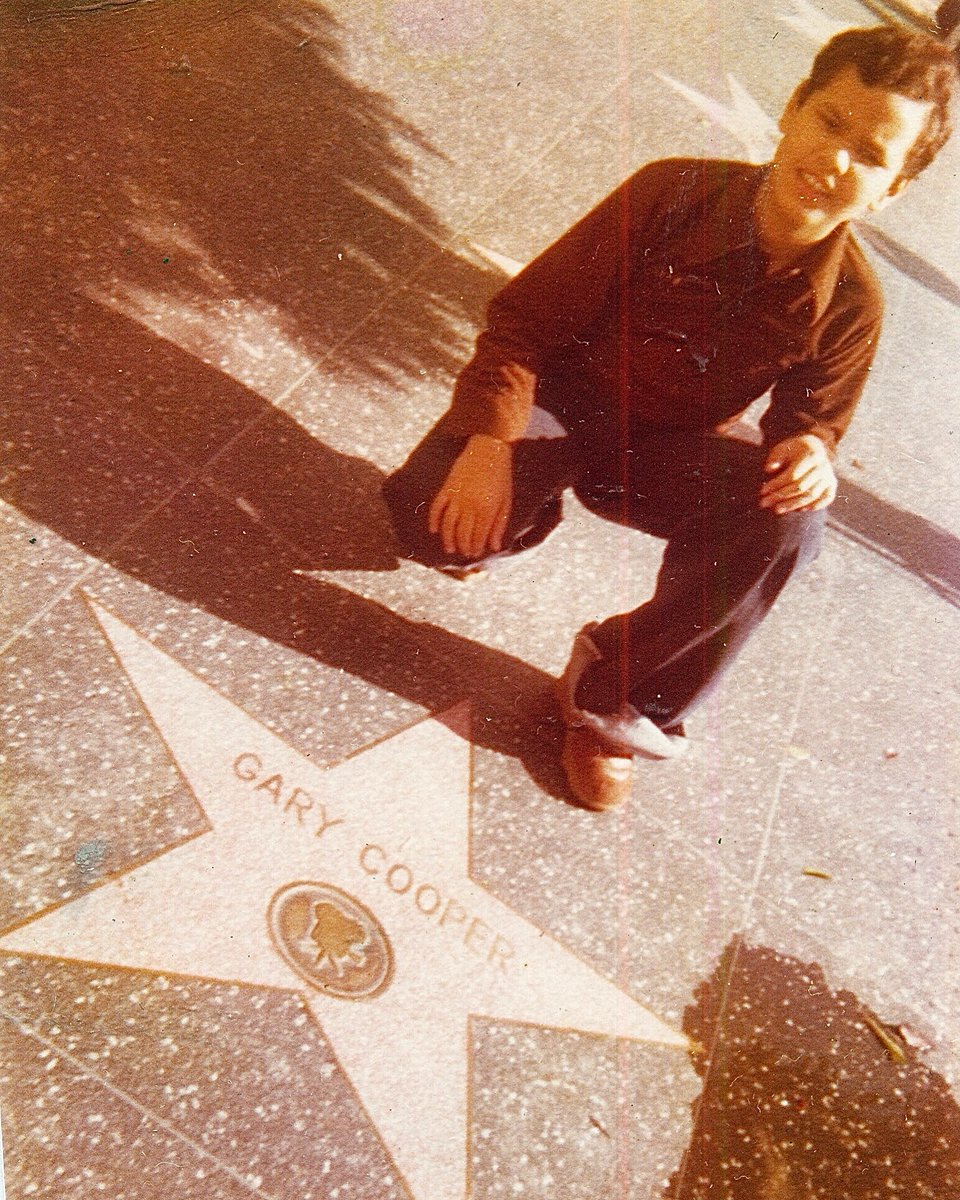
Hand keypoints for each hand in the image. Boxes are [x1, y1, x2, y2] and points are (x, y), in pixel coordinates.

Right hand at [428, 434, 512, 557]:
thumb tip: (494, 547)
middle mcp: (470, 504)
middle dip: (463, 546)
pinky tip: (433, 530)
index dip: (475, 547)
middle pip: (462, 532)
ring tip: (449, 548)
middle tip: (464, 553)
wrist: (489, 448)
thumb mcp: (505, 501)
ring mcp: (457, 495)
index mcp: (487, 508)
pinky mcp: (447, 487)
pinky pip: (436, 507)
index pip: (478, 535)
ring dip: (448, 539)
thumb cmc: (501, 476)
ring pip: (448, 524)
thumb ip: (499, 525)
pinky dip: (433, 520)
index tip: (475, 554)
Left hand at [759, 434, 836, 513]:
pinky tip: (800, 510)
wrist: (814, 448)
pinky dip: (815, 505)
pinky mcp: (832, 485)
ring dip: (793, 505)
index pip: (792, 475)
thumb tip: (769, 469)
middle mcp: (823, 466)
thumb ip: (775, 457)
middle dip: (781, 497)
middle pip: (801, 487)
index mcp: (811, 455)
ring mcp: (829, 476)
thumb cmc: (794, 450)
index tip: (762, 491)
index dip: (777, 484)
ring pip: (811, 495)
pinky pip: (826, 498)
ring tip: (777, 509)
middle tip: (764, 503)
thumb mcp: (783, 448)